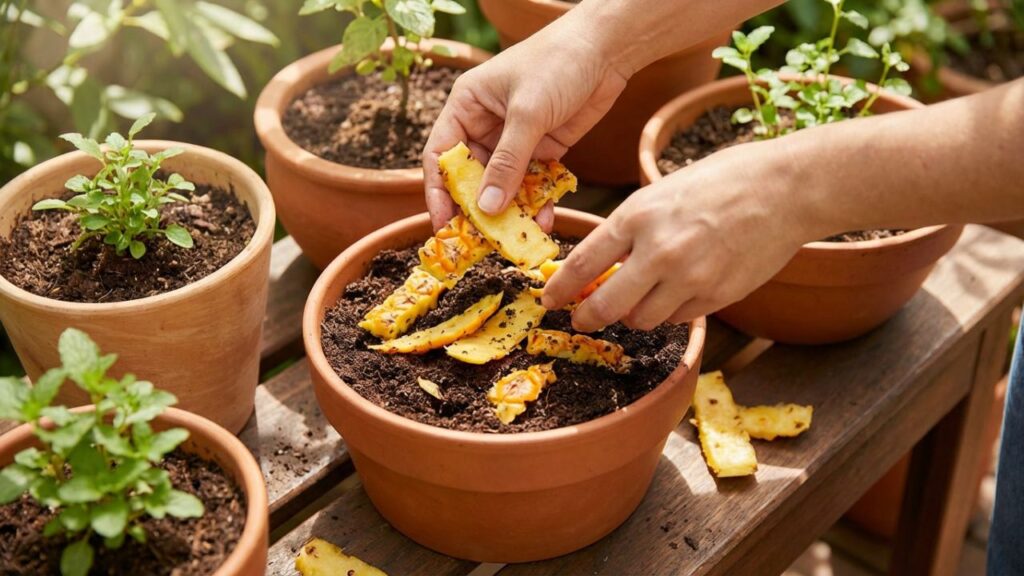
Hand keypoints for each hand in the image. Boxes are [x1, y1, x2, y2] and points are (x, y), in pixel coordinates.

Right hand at [422, 14, 630, 229]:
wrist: (607, 49)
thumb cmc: (557, 63)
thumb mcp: (527, 113)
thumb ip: (507, 163)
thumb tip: (486, 208)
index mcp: (467, 106)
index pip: (441, 155)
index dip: (439, 191)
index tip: (444, 224)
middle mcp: (485, 124)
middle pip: (472, 176)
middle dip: (477, 208)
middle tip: (480, 241)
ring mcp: (516, 139)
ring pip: (503, 185)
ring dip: (509, 211)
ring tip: (514, 239)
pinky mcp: (544, 149)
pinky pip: (533, 184)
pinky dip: (537, 203)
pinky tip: (543, 222)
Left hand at [542, 141, 816, 330]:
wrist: (784, 188)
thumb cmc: (722, 180)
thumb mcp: (662, 191)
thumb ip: (631, 228)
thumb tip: (601, 263)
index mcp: (638, 216)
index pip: (583, 263)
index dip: (560, 288)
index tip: (549, 299)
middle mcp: (658, 251)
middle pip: (605, 306)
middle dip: (586, 317)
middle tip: (581, 318)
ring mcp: (689, 278)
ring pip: (641, 320)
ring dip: (633, 314)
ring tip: (639, 298)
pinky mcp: (716, 296)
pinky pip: (678, 318)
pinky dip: (670, 312)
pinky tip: (679, 291)